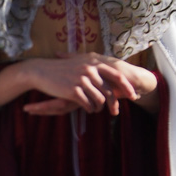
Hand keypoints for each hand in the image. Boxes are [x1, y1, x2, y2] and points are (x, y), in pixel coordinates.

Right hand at [22, 53, 158, 115]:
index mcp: (94, 62)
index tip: (133, 96)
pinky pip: (88, 104)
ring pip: (99, 100)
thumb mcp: (80, 62)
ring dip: (99, 108)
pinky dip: (89, 109)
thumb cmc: (62, 69)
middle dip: (114, 104)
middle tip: (115, 112)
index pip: (117, 75)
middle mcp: (90, 70)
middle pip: (109, 91)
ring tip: (96, 109)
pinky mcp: (74, 90)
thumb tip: (111, 74)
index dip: (126, 87)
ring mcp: (82, 80)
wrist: (42, 71)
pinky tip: (87, 109)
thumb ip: (95, 67)